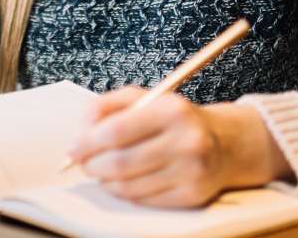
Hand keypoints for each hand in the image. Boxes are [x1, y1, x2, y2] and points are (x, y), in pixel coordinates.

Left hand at [66, 86, 291, 207]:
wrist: (225, 143)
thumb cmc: (173, 119)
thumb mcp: (143, 98)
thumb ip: (106, 105)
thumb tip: (81, 130)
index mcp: (171, 110)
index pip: (117, 131)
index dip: (87, 143)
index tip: (72, 149)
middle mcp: (186, 140)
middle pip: (120, 162)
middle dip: (92, 166)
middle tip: (83, 164)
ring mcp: (191, 171)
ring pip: (129, 186)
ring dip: (106, 181)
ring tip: (102, 171)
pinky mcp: (193, 196)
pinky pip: (144, 199)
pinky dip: (126, 192)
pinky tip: (124, 181)